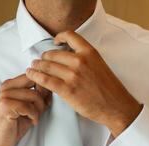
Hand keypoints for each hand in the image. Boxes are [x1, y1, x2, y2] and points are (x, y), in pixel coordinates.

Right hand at [0, 74, 51, 145]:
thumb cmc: (15, 124)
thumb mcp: (30, 107)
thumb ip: (38, 95)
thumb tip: (51, 88)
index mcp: (11, 84)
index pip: (34, 75)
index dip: (44, 87)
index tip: (46, 101)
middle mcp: (7, 87)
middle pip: (36, 83)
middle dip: (42, 98)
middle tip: (40, 111)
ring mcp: (5, 95)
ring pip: (34, 95)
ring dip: (39, 109)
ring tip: (34, 117)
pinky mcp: (5, 106)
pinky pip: (28, 107)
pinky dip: (34, 116)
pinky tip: (31, 122)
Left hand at [26, 30, 141, 136]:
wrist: (116, 106)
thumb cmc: (108, 88)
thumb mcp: (99, 65)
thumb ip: (84, 59)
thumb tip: (66, 58)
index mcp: (89, 53)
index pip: (70, 35)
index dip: (59, 37)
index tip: (54, 42)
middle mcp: (80, 61)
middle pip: (53, 54)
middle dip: (43, 58)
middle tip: (38, 62)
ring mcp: (73, 75)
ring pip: (47, 66)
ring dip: (36, 66)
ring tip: (32, 68)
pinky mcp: (67, 90)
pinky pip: (46, 80)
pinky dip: (35, 76)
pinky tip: (31, 75)